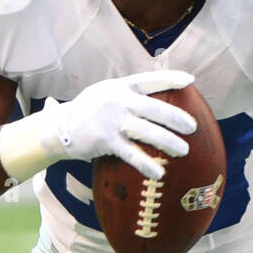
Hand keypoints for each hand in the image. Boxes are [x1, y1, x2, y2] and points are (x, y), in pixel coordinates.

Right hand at [49, 70, 194, 179]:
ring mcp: (113, 121)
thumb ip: (128, 94)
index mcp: (122, 86)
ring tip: (184, 151)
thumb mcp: (106, 93)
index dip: (171, 79)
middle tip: (193, 128)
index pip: (151, 80)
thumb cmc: (89, 111)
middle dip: (177, 118)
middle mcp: (119, 100)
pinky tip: (159, 173)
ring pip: (148, 132)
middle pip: (155, 108)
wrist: (60, 127)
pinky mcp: (106, 140)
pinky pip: (132, 154)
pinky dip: (147, 164)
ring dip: (169, 142)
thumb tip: (154, 100)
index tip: (190, 80)